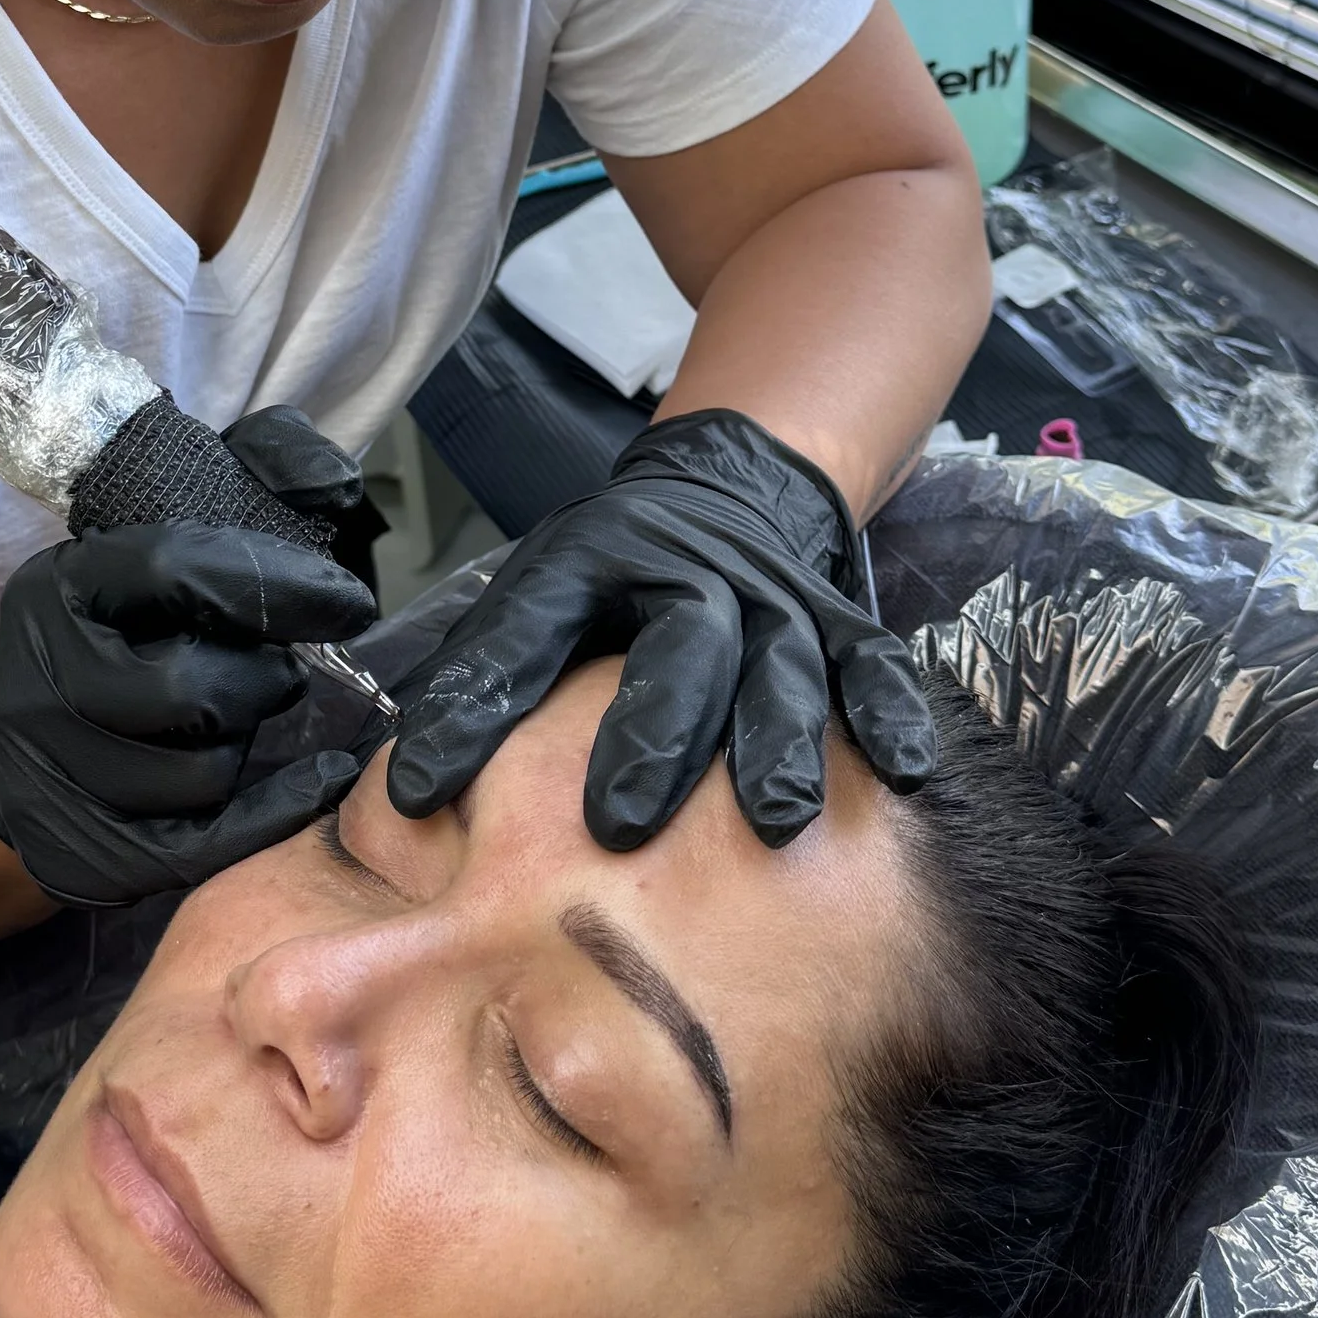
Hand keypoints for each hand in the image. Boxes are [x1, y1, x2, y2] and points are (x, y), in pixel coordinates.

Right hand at [0, 409, 378, 907]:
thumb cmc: (126, 628)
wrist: (22, 739)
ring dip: (252, 749)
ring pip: (199, 775)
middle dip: (264, 683)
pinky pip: (195, 847)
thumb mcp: (168, 535)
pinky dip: (267, 817)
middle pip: (191, 693)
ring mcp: (48, 770)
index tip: (346, 604)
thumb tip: (332, 481)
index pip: (176, 570)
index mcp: (65, 584)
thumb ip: (255, 477)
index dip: (277, 585)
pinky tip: (310, 786)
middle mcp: (41, 677)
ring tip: (249, 723)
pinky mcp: (74, 848)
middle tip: (284, 674)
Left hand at [386, 408, 932, 850]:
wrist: (727, 490)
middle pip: (680, 650)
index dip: (482, 704)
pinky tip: (904, 774)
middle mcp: (695, 574)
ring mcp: (775, 598)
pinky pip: (871, 663)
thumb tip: (412, 792)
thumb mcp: (536, 593)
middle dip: (654, 738)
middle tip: (620, 827)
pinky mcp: (835, 623)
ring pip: (782, 666)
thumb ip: (485, 677)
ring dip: (781, 743)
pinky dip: (889, 712)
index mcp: (596, 559)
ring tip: (775, 823)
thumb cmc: (611, 571)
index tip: (428, 792)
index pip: (532, 627)